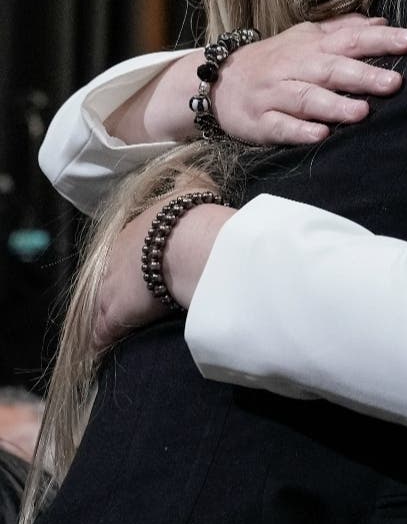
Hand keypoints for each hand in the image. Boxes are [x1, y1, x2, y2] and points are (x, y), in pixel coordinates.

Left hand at [93, 196, 234, 349]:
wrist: (190, 241)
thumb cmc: (191, 216)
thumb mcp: (190, 188)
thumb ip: (188, 182)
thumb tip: (193, 170)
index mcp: (131, 232)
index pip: (123, 253)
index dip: (128, 266)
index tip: (134, 274)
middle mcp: (113, 259)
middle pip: (103, 281)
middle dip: (107, 293)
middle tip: (111, 306)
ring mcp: (111, 287)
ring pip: (96, 307)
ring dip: (98, 319)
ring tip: (95, 335)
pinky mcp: (116, 313)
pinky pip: (100, 333)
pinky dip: (98, 343)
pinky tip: (96, 353)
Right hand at [213, 15, 406, 144]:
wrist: (216, 80)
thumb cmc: (275, 60)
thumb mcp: (306, 38)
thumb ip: (344, 30)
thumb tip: (382, 21)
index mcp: (311, 46)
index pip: (350, 38)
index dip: (381, 39)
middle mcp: (294, 67)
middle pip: (332, 69)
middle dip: (364, 75)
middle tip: (395, 83)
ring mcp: (275, 95)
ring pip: (306, 98)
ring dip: (334, 105)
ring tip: (362, 112)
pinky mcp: (260, 122)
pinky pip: (279, 126)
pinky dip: (299, 131)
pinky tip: (320, 136)